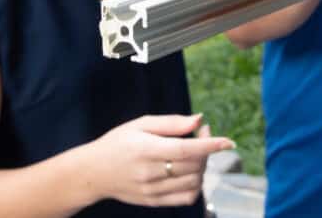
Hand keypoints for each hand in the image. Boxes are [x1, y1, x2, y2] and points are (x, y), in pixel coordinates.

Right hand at [85, 114, 233, 207]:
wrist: (92, 172)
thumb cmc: (117, 143)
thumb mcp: (140, 124)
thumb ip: (172, 123)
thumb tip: (199, 120)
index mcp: (147, 149)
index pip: (186, 150)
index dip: (211, 145)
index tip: (229, 141)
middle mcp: (151, 172)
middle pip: (193, 165)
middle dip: (207, 150)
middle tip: (202, 134)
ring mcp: (152, 190)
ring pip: (193, 182)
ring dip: (203, 166)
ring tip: (195, 153)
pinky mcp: (153, 201)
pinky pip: (185, 197)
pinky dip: (196, 185)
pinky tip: (191, 172)